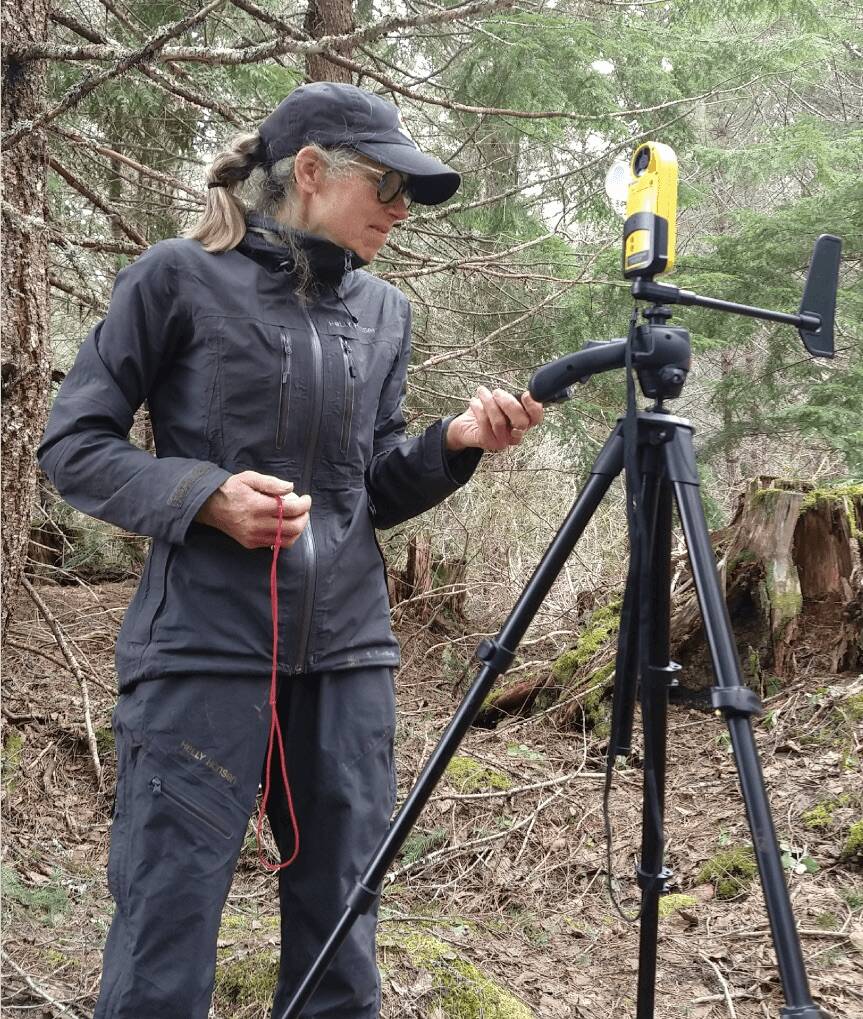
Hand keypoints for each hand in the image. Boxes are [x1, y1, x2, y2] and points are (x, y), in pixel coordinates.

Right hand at [195, 470, 311, 549]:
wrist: (209, 506)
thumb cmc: (231, 489)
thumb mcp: (249, 478)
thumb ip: (271, 483)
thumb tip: (291, 487)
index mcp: (257, 506)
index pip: (290, 509)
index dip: (304, 504)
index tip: (306, 499)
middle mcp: (256, 524)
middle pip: (293, 527)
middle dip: (304, 518)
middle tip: (304, 509)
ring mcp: (254, 537)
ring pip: (287, 540)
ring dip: (297, 529)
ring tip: (296, 518)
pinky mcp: (251, 544)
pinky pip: (276, 544)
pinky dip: (285, 536)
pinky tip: (284, 525)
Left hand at [445, 387, 543, 452]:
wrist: (464, 425)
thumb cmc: (485, 412)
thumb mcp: (500, 402)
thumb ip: (512, 398)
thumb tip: (521, 388)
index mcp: (522, 423)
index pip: (536, 418)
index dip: (534, 407)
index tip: (525, 394)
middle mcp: (515, 434)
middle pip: (522, 422)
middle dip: (509, 404)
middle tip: (497, 392)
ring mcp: (502, 441)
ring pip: (500, 421)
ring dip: (489, 402)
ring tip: (482, 392)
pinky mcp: (488, 442)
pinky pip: (485, 423)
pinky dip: (478, 409)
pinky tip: (474, 402)